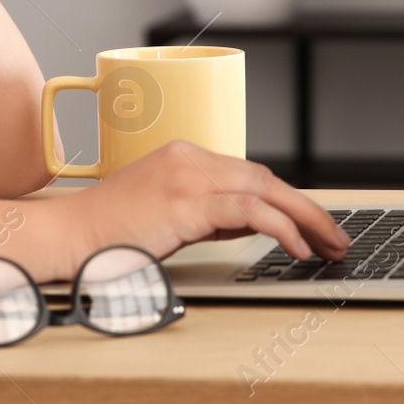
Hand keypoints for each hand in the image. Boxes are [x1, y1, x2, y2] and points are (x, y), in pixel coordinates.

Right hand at [52, 140, 350, 274]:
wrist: (69, 236)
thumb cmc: (108, 234)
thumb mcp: (164, 215)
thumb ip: (206, 213)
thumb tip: (249, 224)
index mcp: (182, 156)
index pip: (248, 173)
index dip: (285, 200)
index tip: (310, 225)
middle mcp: (189, 158)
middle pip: (264, 178)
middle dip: (306, 208)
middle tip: (334, 237)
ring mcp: (188, 177)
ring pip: (265, 190)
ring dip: (305, 218)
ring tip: (328, 245)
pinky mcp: (187, 202)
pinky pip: (249, 212)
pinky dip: (280, 227)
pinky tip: (295, 247)